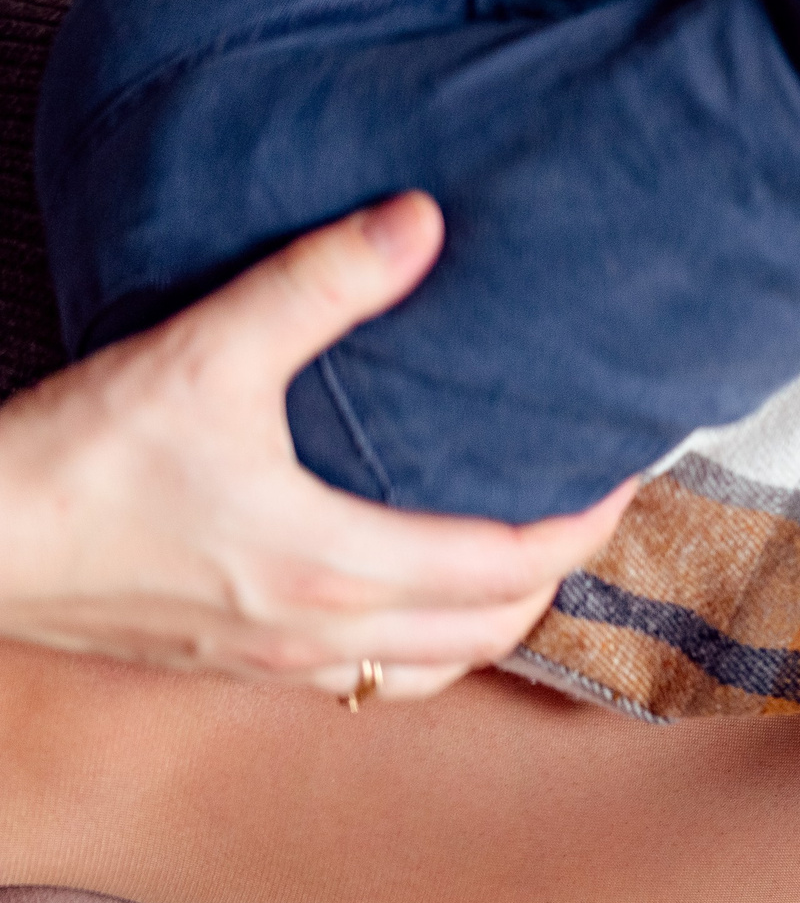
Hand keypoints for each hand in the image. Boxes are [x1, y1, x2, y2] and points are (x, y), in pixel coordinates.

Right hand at [0, 192, 631, 700]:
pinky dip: (418, 650)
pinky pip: (364, 683)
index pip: (513, 565)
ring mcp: (275, 665)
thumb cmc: (75, 456)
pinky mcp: (232, 667)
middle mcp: (321, 635)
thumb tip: (422, 220)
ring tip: (516, 551)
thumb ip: (319, 283)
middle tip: (583, 503)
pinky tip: (411, 598)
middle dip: (555, 574)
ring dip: (492, 621)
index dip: (585, 523)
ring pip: (433, 670)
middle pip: (494, 631)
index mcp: (336, 565)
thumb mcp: (205, 351)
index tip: (621, 472)